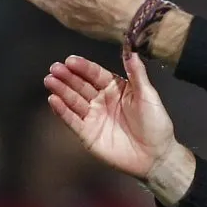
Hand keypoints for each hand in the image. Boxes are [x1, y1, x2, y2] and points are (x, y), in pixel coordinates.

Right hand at [44, 52, 177, 179]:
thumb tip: (132, 50)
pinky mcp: (88, 134)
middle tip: (54, 68)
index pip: (96, 74)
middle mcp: (102, 101)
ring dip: (61, 90)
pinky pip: (72, 120)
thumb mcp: (148, 96)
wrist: (156, 156)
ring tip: (50, 80)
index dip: (84, 67)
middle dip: (67, 77)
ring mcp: (94, 117)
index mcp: (116, 89)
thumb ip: (137, 74)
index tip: (70, 60)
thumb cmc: (156, 123)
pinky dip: (62, 111)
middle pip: (81, 86)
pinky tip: (53, 100)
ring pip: (74, 101)